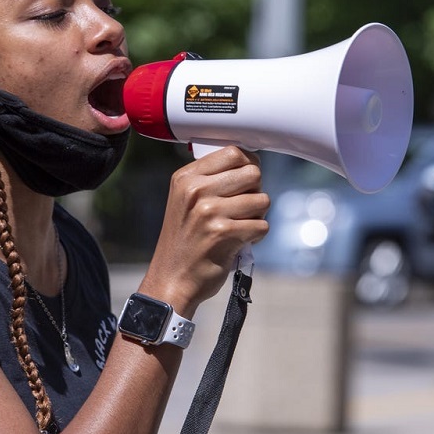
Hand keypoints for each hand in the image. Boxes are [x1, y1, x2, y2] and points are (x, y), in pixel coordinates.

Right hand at [141, 146, 268, 314]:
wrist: (171, 280)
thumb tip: (249, 164)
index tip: (245, 180)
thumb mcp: (185, 201)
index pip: (233, 152)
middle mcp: (196, 190)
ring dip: (257, 215)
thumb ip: (210, 180)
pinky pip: (262, 225)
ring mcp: (209, 211)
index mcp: (186, 177)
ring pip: (262, 199)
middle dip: (255, 191)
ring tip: (239, 226)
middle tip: (242, 208)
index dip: (248, 165)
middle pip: (253, 173)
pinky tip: (240, 241)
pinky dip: (256, 236)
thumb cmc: (184, 242)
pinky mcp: (224, 233)